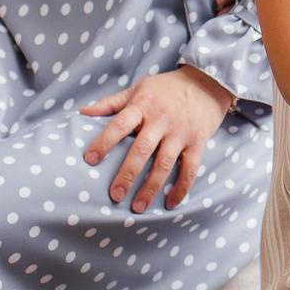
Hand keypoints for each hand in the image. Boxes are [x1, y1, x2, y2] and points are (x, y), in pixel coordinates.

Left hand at [81, 66, 233, 212]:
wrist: (207, 82)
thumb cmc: (166, 88)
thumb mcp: (138, 89)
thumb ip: (111, 103)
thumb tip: (82, 112)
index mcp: (143, 106)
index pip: (120, 124)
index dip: (105, 141)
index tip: (90, 159)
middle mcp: (162, 120)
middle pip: (142, 149)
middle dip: (128, 173)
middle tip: (115, 195)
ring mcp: (181, 133)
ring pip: (165, 164)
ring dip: (151, 187)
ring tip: (138, 207)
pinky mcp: (198, 143)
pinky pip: (190, 169)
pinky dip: (181, 188)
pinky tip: (170, 203)